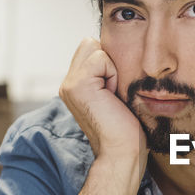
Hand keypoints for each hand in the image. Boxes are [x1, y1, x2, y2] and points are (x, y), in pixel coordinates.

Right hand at [59, 38, 146, 165]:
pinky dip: (113, 73)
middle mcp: (67, 84)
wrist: (122, 152)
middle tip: (113, 92)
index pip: (91, 48)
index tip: (114, 92)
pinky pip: (101, 57)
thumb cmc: (127, 128)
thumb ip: (106, 74)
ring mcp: (69, 84)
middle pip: (90, 43)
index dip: (109, 63)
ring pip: (94, 47)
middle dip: (108, 62)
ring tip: (113, 95)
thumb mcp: (114, 93)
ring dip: (111, 68)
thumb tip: (116, 51)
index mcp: (74, 85)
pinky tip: (112, 96)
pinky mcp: (77, 84)